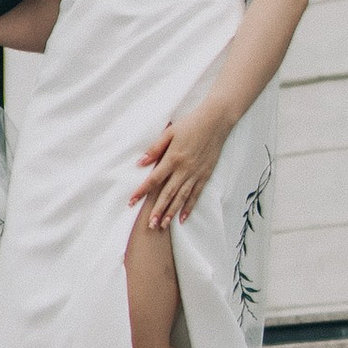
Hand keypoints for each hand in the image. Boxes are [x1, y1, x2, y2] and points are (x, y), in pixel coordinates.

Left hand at [134, 102, 230, 231]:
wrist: (215, 122)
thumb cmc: (190, 124)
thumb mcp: (169, 132)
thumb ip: (155, 149)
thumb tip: (140, 163)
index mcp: (172, 158)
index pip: (154, 179)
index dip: (142, 191)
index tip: (131, 202)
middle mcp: (184, 169)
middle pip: (167, 193)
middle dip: (157, 210)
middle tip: (149, 226)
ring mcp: (195, 174)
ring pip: (181, 198)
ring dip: (171, 212)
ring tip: (163, 226)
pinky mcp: (205, 176)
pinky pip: (196, 195)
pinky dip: (189, 207)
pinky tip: (183, 218)